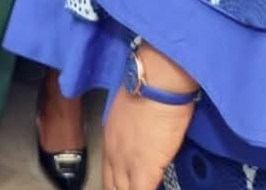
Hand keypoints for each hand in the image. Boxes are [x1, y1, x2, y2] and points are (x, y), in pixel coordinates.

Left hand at [103, 54, 196, 189]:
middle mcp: (113, 154)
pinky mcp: (145, 170)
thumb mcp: (129, 111)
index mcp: (110, 139)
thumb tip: (141, 134)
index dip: (116, 183)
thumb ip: (130, 129)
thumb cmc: (148, 89)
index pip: (109, 171)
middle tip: (129, 188)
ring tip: (140, 188)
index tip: (123, 186)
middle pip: (112, 186)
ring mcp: (127, 164)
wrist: (156, 85)